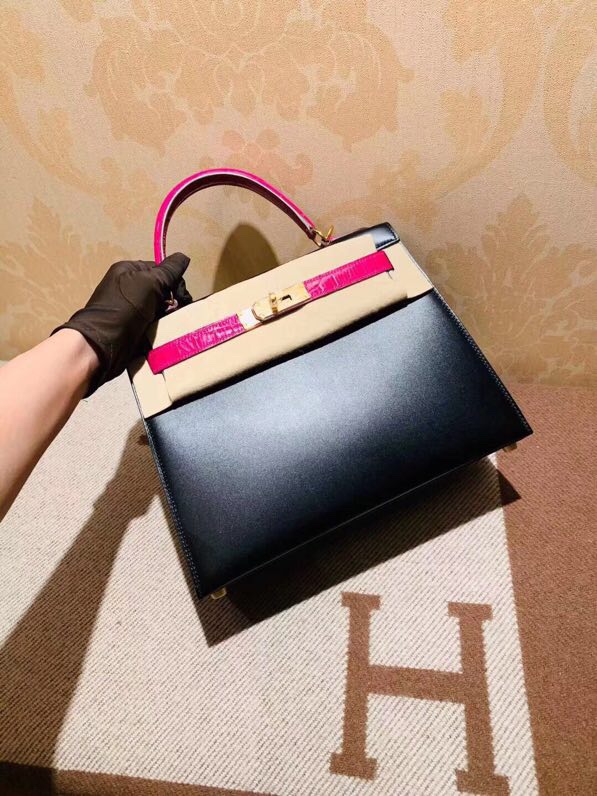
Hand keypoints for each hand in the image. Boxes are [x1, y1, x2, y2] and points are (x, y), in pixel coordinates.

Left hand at [54, 253, 191, 393]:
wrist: (105, 341)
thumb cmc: (126, 306)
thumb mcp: (150, 282)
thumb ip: (169, 270)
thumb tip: (184, 257)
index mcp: (129, 270)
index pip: (160, 270)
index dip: (174, 282)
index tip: (181, 297)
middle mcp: (129, 286)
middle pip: (161, 289)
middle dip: (172, 300)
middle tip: (176, 310)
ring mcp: (130, 307)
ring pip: (159, 307)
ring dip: (168, 314)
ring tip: (168, 322)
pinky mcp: (132, 325)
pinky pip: (153, 322)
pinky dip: (160, 326)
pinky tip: (162, 330)